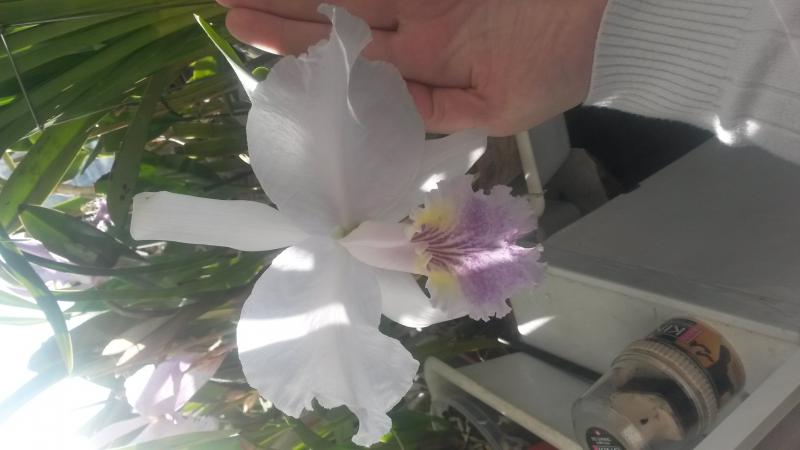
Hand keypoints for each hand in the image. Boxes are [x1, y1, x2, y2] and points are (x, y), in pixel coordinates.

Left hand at [218, 0, 606, 135]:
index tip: (255, 43)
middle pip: (341, 19)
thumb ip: (439, 115)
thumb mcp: (500, 111)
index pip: (353, 62)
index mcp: (429, 67)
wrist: (612, 12)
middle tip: (229, 6)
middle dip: (286, 16)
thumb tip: (381, 118)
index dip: (305, 52)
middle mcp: (420, 26)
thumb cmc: (562, 64)